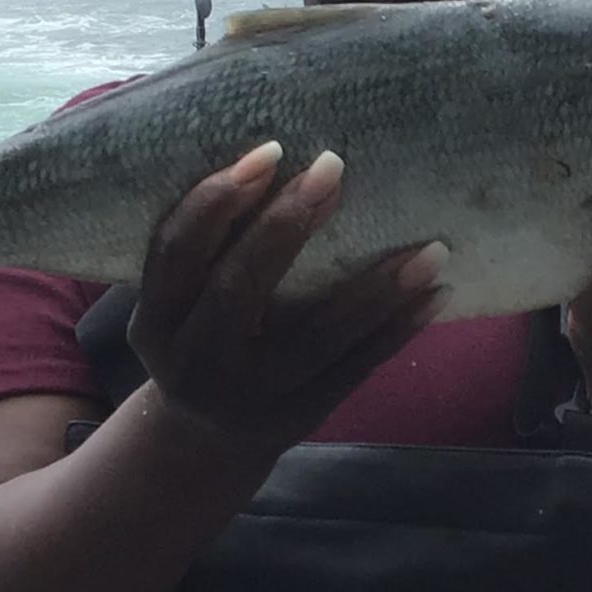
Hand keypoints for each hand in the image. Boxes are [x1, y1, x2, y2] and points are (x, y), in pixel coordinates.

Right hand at [129, 141, 445, 453]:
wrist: (206, 441)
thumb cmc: (202, 336)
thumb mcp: (180, 303)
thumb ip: (210, 247)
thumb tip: (284, 156)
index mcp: (156, 322)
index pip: (176, 252)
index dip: (215, 201)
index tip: (268, 151)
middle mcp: (196, 363)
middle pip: (240, 288)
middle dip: (285, 224)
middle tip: (331, 167)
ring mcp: (251, 396)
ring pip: (317, 337)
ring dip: (376, 288)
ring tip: (430, 247)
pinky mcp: (300, 417)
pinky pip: (356, 368)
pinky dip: (397, 329)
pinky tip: (435, 294)